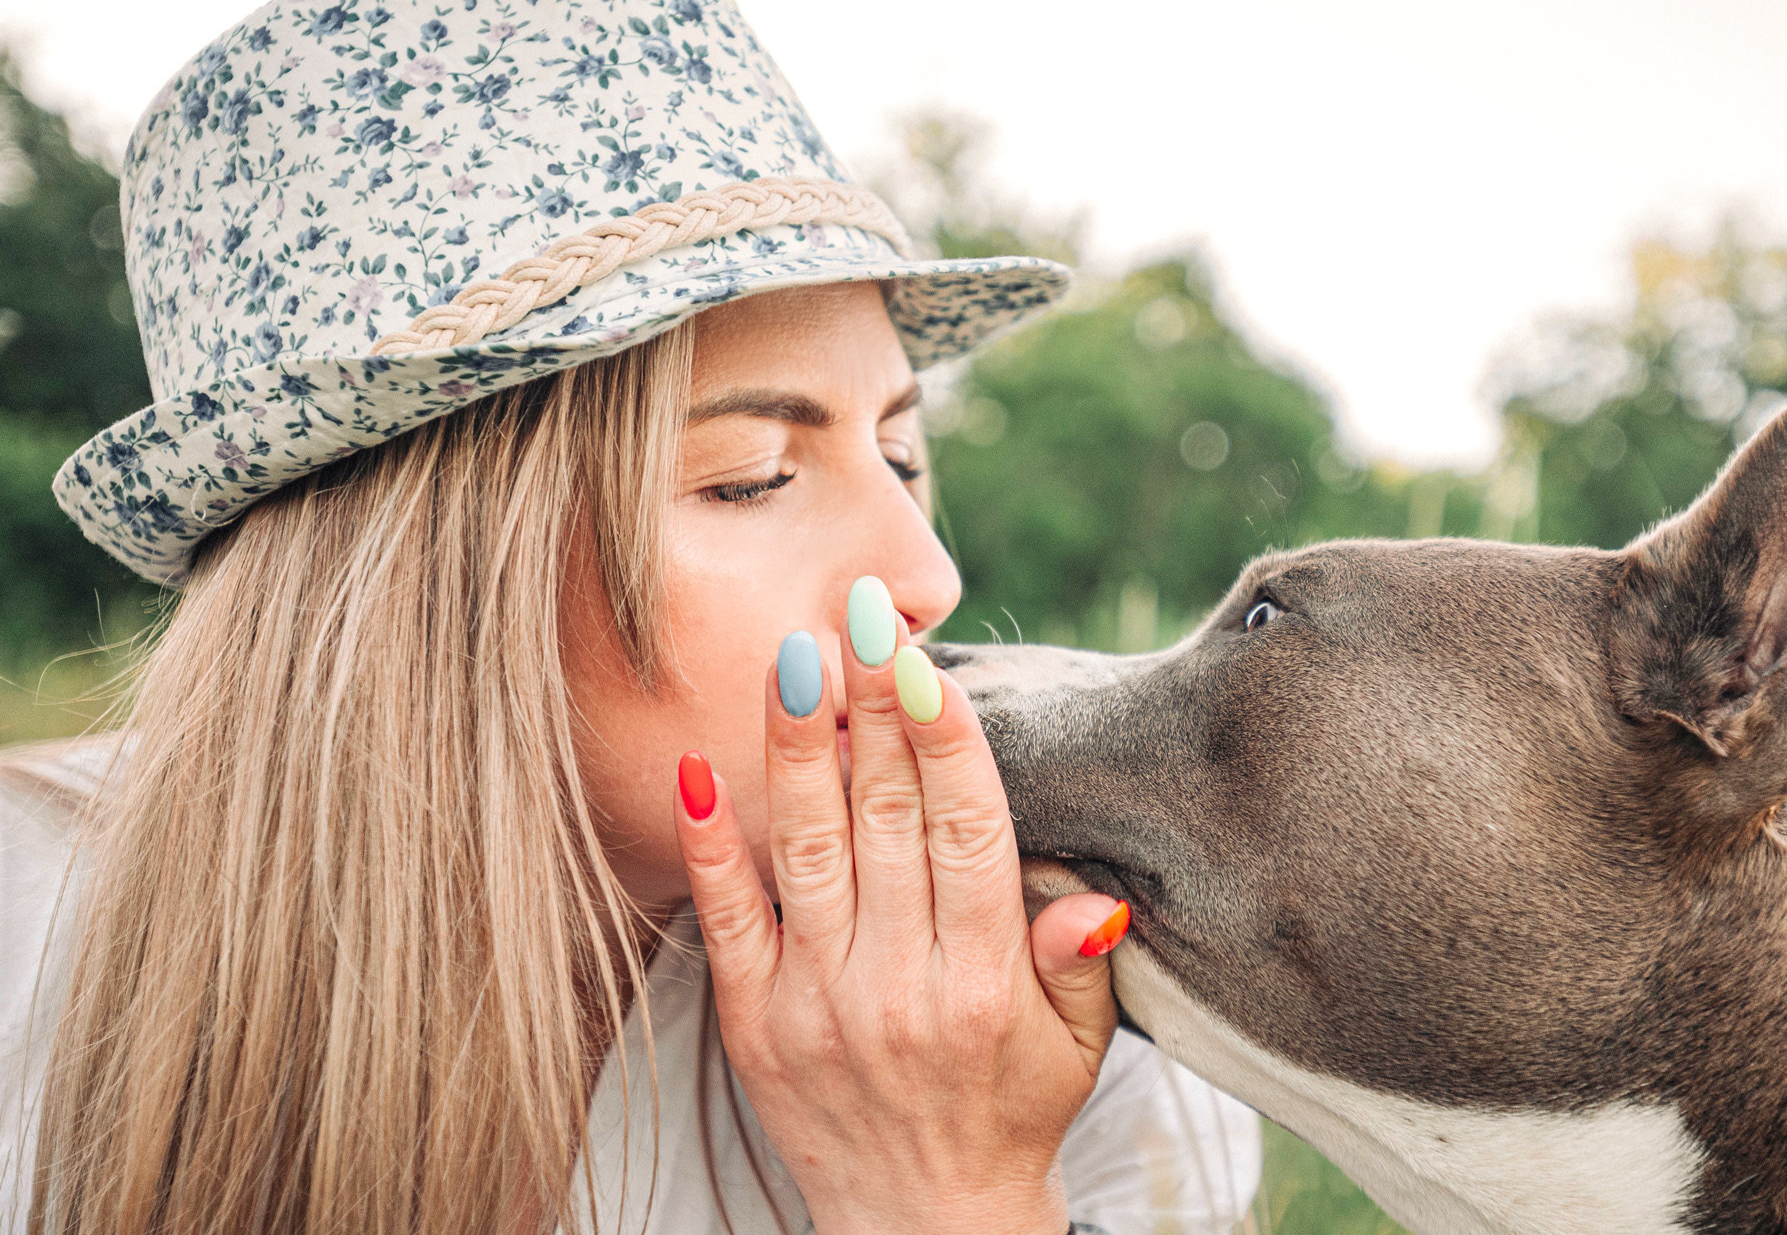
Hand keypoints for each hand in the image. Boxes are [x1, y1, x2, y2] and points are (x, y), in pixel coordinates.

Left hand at [673, 578, 1131, 1234]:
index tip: (922, 662)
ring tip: (794, 654)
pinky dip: (710, 843)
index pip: (965, 831)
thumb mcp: (1079, 1046)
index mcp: (983, 981)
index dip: (943, 742)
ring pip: (806, 847)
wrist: (921, 1222)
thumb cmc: (1013, 1111)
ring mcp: (817, 1002)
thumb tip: (1090, 891)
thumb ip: (1076, 958)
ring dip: (798, 745)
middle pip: (883, 818)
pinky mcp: (753, 1023)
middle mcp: (897, 985)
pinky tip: (696, 766)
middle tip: (858, 611)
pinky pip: (726, 918)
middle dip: (871, 705)